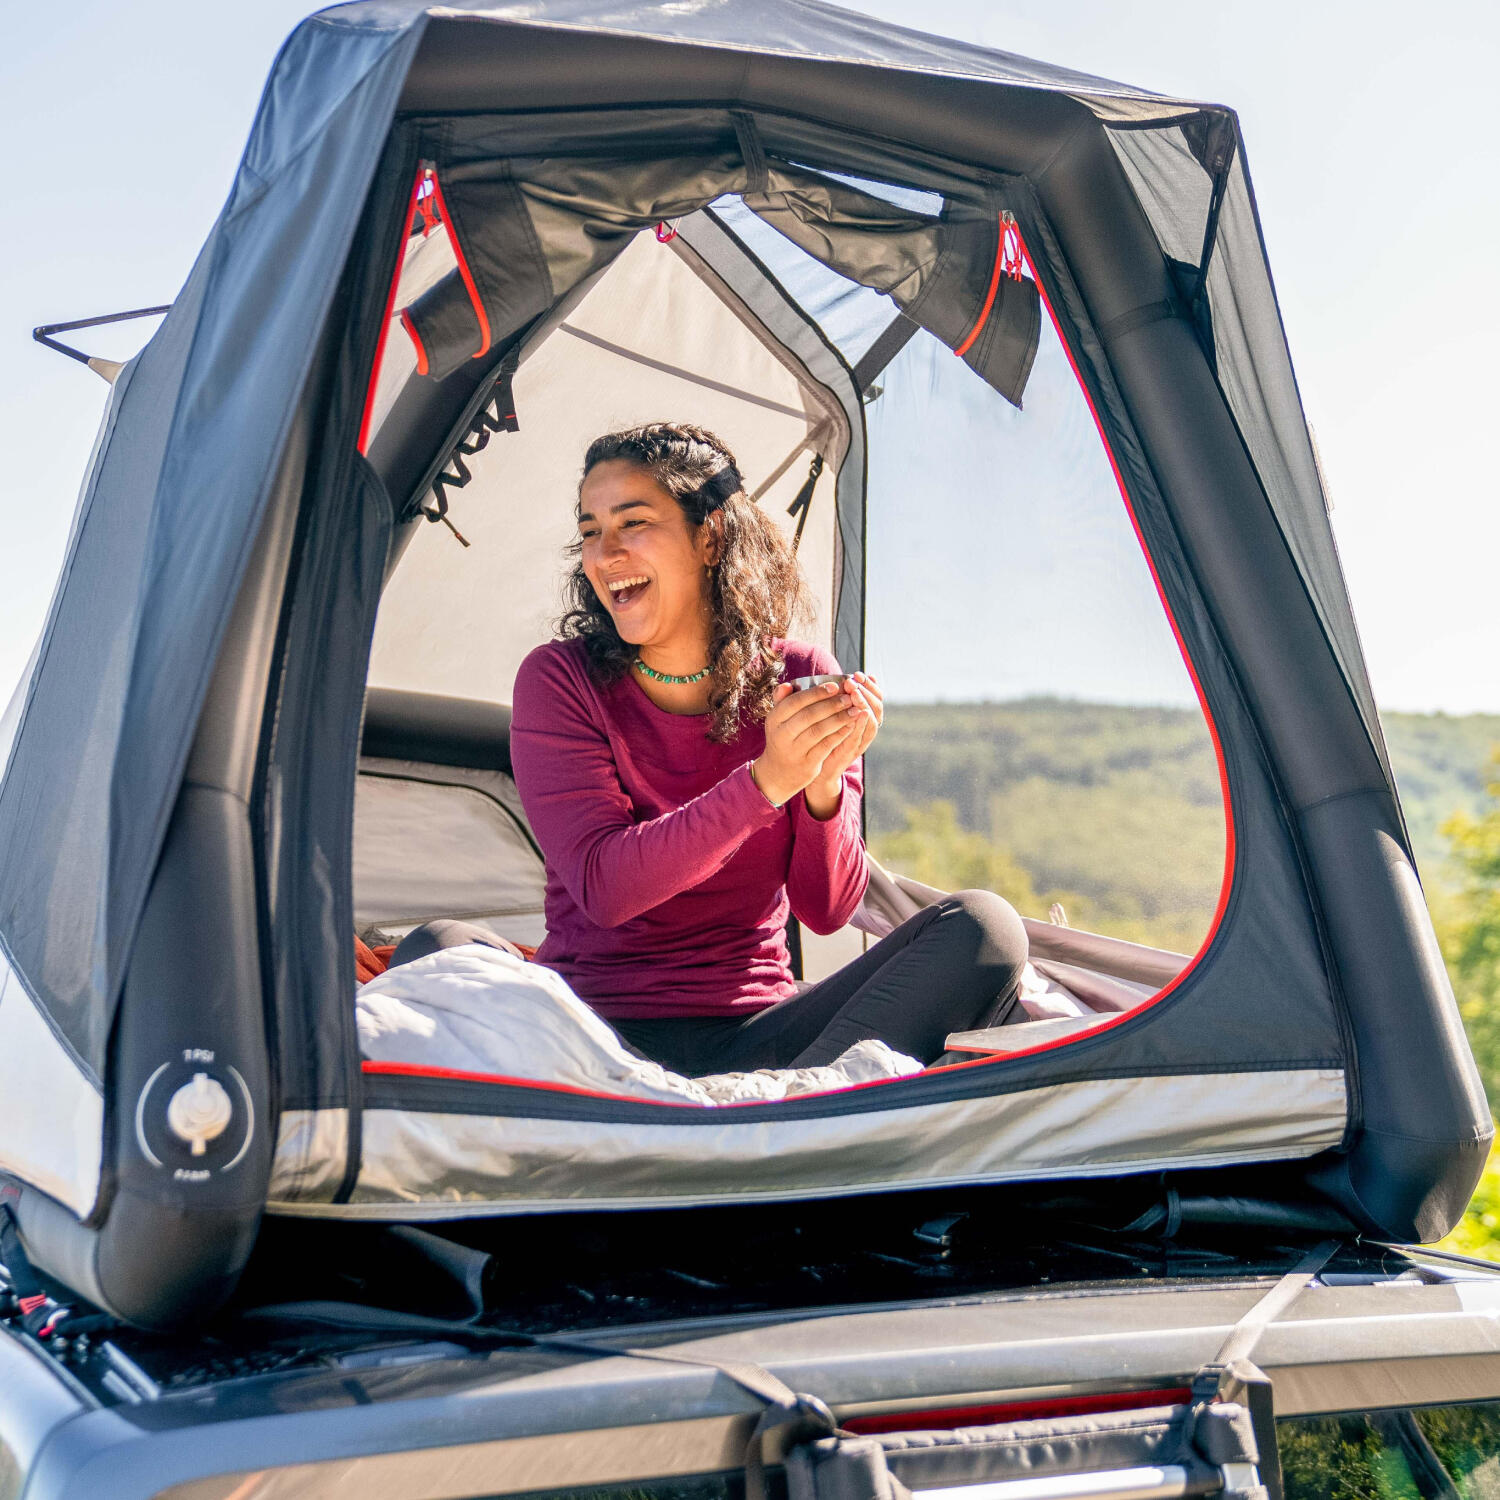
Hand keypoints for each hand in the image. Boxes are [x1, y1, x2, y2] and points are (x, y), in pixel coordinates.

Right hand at [752, 679, 859, 807]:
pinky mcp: (807, 763)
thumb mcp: (778, 721)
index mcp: (774, 719)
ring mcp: (794, 750)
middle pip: (808, 715)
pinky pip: (826, 745)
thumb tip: (789, 684)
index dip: (816, 693)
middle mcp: (781, 735)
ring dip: (839, 718)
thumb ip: (782, 701)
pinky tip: (851, 726)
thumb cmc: (783, 739)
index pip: (795, 702)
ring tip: (854, 710)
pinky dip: (840, 734)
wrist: (779, 773)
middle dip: (832, 704)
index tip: (835, 686)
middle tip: (849, 697)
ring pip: (819, 730)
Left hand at [804, 673, 881, 819]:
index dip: (870, 685)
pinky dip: (861, 724)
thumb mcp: (824, 714)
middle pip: (877, 707)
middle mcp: (865, 729)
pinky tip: (858, 712)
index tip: (859, 673)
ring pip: (873, 721)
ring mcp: (861, 741)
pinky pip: (861, 736)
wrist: (812, 765)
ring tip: (855, 692)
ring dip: (864, 705)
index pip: (875, 697)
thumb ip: (830, 698)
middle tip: (855, 681)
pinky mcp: (851, 751)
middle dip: (867, 691)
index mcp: (861, 718)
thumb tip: (835, 678)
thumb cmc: (818, 735)